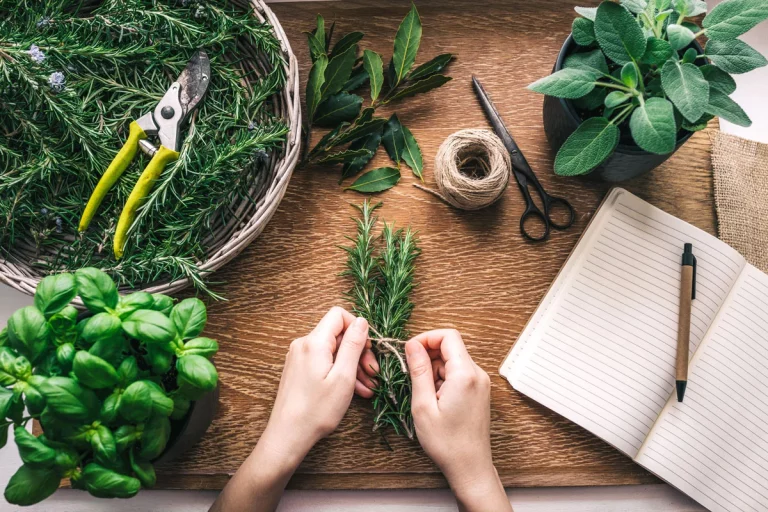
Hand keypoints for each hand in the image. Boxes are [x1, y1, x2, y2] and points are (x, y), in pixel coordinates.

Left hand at [265, 306, 376, 455]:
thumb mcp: (343, 376)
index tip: (368, 349)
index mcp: (314, 342)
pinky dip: (340, 372)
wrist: (288, 435)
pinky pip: (324, 362)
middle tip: (373, 373)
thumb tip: (361, 321)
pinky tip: (355, 390)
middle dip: (358, 351)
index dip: (358, 328)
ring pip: (333, 351)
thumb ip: (353, 345)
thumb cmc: (317, 410)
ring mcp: (299, 357)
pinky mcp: (299, 369)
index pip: (339, 315)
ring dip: (352, 365)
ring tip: (368, 387)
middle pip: (337, 334)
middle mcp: (303, 345)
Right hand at [406, 329, 510, 511]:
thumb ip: (419, 371)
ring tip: (425, 394)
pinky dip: (443, 378)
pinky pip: (459, 373)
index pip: (448, 336)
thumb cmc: (446, 442)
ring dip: (435, 369)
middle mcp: (478, 374)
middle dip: (428, 355)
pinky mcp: (479, 391)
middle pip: (451, 347)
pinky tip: (436, 399)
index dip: (426, 338)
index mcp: (465, 374)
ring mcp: (481, 383)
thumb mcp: (423, 405)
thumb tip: (412, 345)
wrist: (470, 466)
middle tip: (413, 376)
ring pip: (453, 360)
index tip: (410, 351)